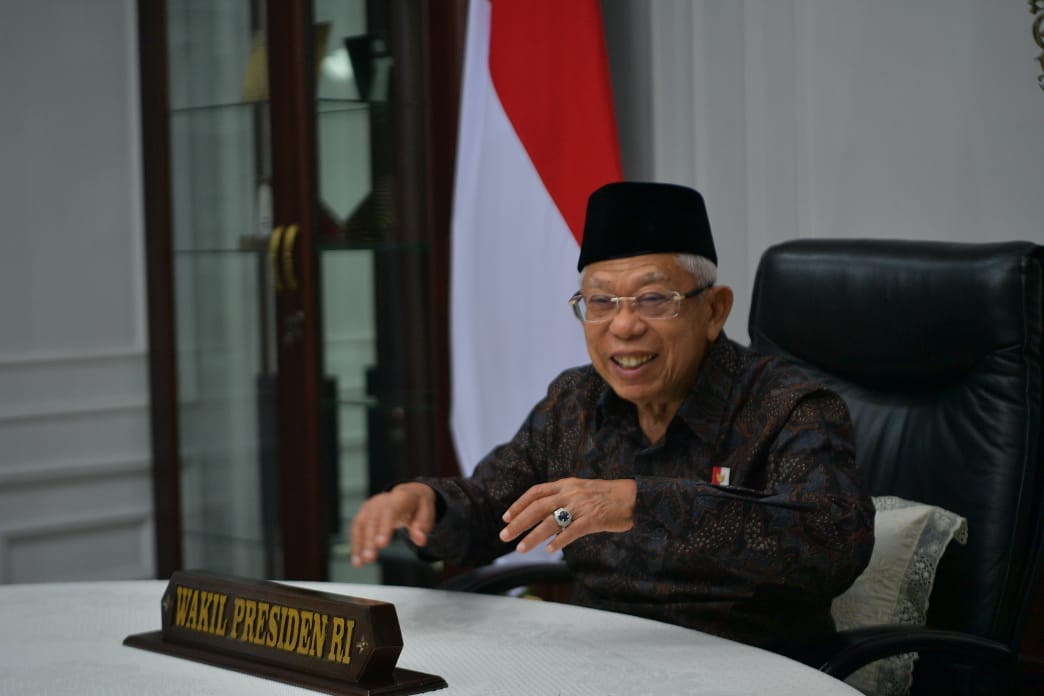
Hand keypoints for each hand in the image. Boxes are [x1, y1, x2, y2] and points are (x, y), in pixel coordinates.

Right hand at [349, 482, 435, 566]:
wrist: (408, 495)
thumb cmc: (418, 506)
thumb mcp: (427, 512)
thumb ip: (423, 526)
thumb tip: (420, 540)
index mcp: (400, 497)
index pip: (391, 511)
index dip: (385, 527)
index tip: (381, 544)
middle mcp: (382, 500)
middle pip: (374, 519)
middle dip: (370, 539)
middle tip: (370, 558)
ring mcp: (371, 505)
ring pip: (362, 524)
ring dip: (359, 544)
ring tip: (360, 562)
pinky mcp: (364, 513)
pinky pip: (356, 528)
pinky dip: (355, 544)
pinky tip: (357, 559)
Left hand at [498, 478, 636, 553]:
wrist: (635, 497)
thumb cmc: (607, 496)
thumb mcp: (581, 490)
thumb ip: (563, 498)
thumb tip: (544, 515)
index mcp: (566, 484)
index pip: (535, 492)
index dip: (518, 504)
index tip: (506, 517)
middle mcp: (570, 492)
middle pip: (537, 507)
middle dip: (518, 522)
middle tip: (504, 536)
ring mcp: (581, 506)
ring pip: (550, 521)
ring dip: (533, 536)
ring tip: (520, 549)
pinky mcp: (593, 519)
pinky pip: (572, 531)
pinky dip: (559, 541)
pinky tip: (549, 550)